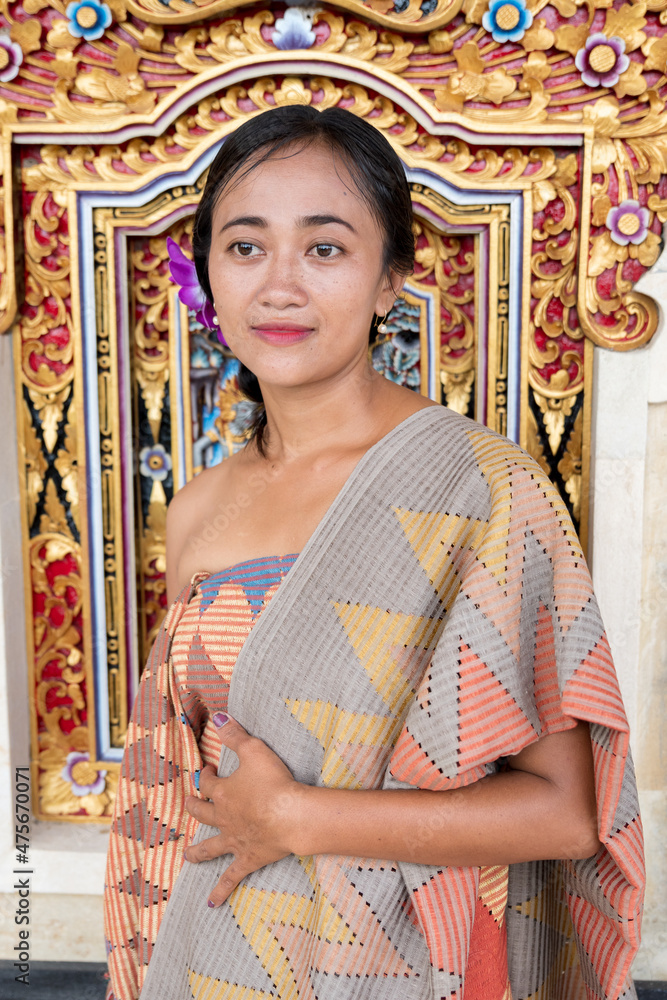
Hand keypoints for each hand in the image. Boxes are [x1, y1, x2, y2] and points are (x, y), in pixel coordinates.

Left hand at [184, 714, 298, 906]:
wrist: (291, 816)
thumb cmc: (274, 782)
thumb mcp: (254, 750)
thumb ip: (235, 734)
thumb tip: (217, 716)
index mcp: (223, 792)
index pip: (207, 782)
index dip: (206, 774)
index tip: (210, 767)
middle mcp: (223, 818)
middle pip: (202, 813)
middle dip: (195, 806)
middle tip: (190, 803)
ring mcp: (234, 840)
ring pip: (210, 846)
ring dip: (197, 852)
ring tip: (187, 857)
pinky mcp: (247, 858)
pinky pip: (231, 877)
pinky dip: (221, 890)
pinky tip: (211, 903)